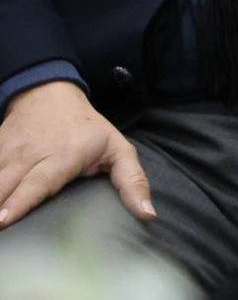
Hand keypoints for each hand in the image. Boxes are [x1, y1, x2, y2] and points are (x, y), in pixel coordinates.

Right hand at [0, 81, 152, 227]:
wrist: (49, 92)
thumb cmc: (87, 128)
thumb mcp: (118, 148)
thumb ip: (132, 181)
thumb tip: (147, 214)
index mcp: (63, 157)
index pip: (39, 183)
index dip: (20, 202)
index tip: (3, 220)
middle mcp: (31, 156)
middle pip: (6, 185)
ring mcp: (8, 152)